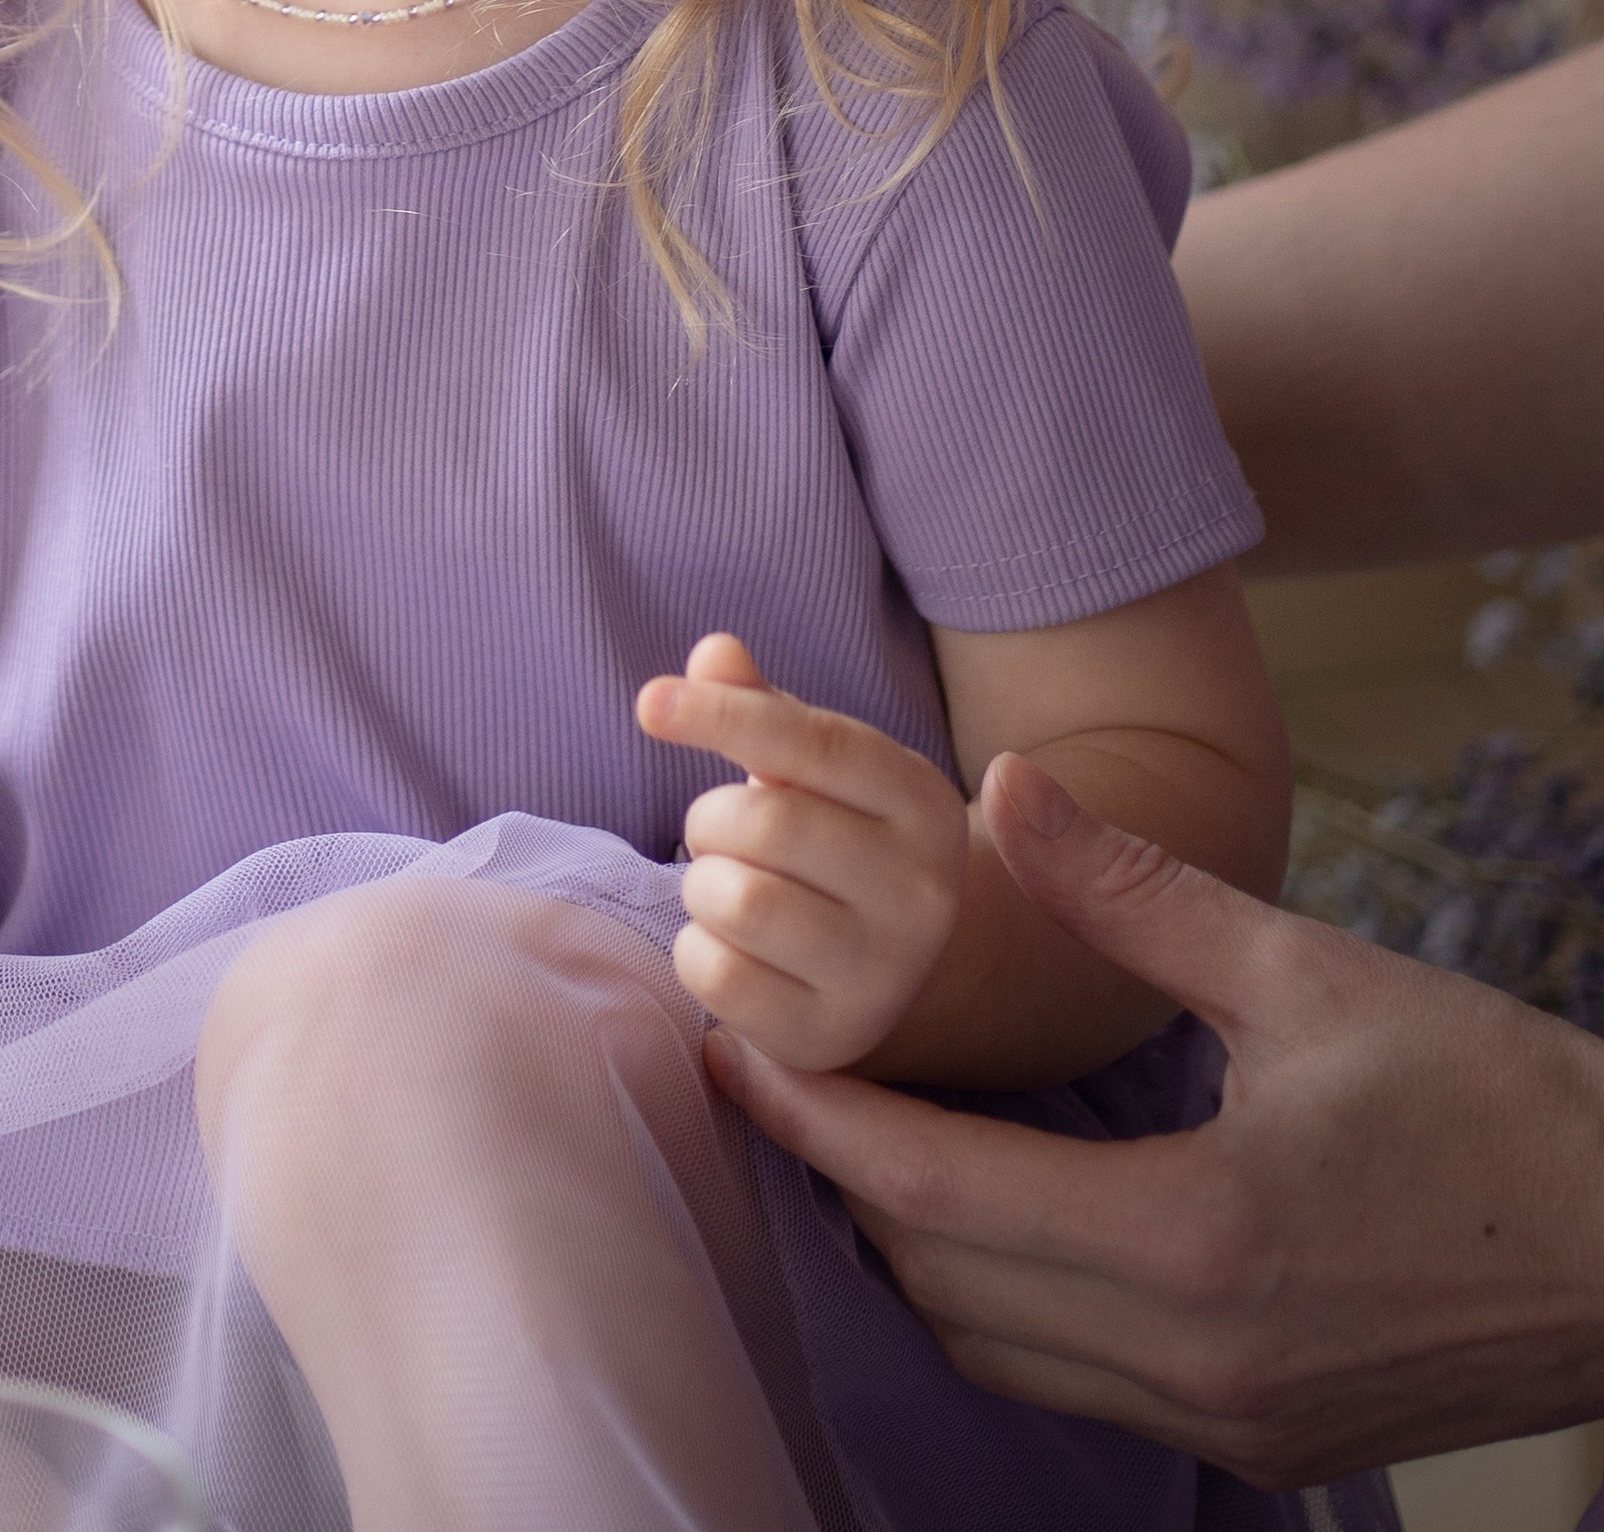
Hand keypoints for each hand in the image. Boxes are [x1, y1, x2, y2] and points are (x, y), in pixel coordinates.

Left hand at [636, 632, 969, 1072]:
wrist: (883, 965)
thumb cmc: (831, 838)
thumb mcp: (811, 766)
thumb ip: (761, 706)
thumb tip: (714, 654)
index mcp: (922, 802)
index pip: (814, 742)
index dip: (724, 715)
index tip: (649, 702)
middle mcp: (923, 890)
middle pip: (766, 823)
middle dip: (709, 820)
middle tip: (718, 835)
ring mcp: (883, 972)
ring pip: (739, 903)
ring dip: (702, 887)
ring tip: (727, 888)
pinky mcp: (830, 1035)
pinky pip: (718, 978)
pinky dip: (696, 952)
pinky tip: (728, 948)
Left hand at [714, 750, 1603, 1483]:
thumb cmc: (1488, 1098)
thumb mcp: (1306, 971)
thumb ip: (1134, 893)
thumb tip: (1005, 784)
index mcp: (1192, 1239)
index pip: (939, 1196)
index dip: (823, 1120)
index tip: (732, 1049)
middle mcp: (1192, 1357)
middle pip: (947, 1285)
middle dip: (849, 1178)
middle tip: (780, 1070)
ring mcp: (1228, 1416)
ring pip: (1000, 1350)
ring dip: (918, 1252)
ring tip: (865, 1132)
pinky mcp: (1264, 1436)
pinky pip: (1077, 1383)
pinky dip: (1003, 1305)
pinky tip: (993, 1217)